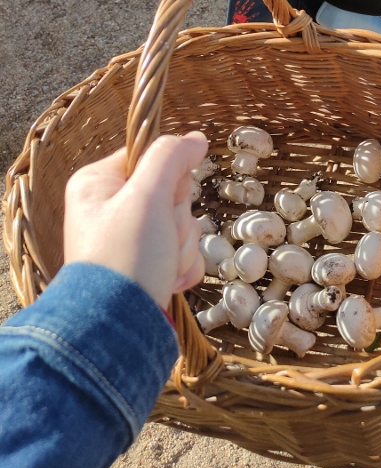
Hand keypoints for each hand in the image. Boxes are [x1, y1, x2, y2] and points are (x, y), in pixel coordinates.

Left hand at [64, 132, 208, 309]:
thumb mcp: (146, 196)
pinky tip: (166, 280)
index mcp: (98, 185)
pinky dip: (182, 267)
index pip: (152, 157)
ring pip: (181, 224)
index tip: (159, 199)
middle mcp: (111, 209)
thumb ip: (171, 158)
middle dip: (177, 219)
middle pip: (171, 192)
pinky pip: (182, 252)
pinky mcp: (147, 266)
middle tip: (158, 239)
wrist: (118, 329)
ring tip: (160, 267)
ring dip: (181, 246)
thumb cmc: (125, 258)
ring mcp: (130, 240)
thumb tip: (195, 138)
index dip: (168, 177)